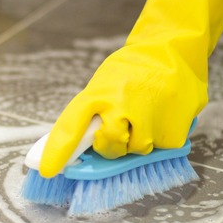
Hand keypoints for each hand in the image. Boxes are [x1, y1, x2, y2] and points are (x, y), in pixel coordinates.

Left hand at [39, 0, 222, 177]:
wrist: (175, 51)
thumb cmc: (134, 71)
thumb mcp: (105, 83)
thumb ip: (93, 111)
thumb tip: (79, 144)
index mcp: (98, 93)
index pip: (70, 126)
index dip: (58, 151)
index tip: (48, 170)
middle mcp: (121, 106)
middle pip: (108, 146)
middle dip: (111, 145)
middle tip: (120, 127)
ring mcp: (148, 120)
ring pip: (136, 150)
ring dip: (139, 139)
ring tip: (147, 112)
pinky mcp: (173, 133)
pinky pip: (161, 149)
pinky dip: (161, 136)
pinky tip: (163, 115)